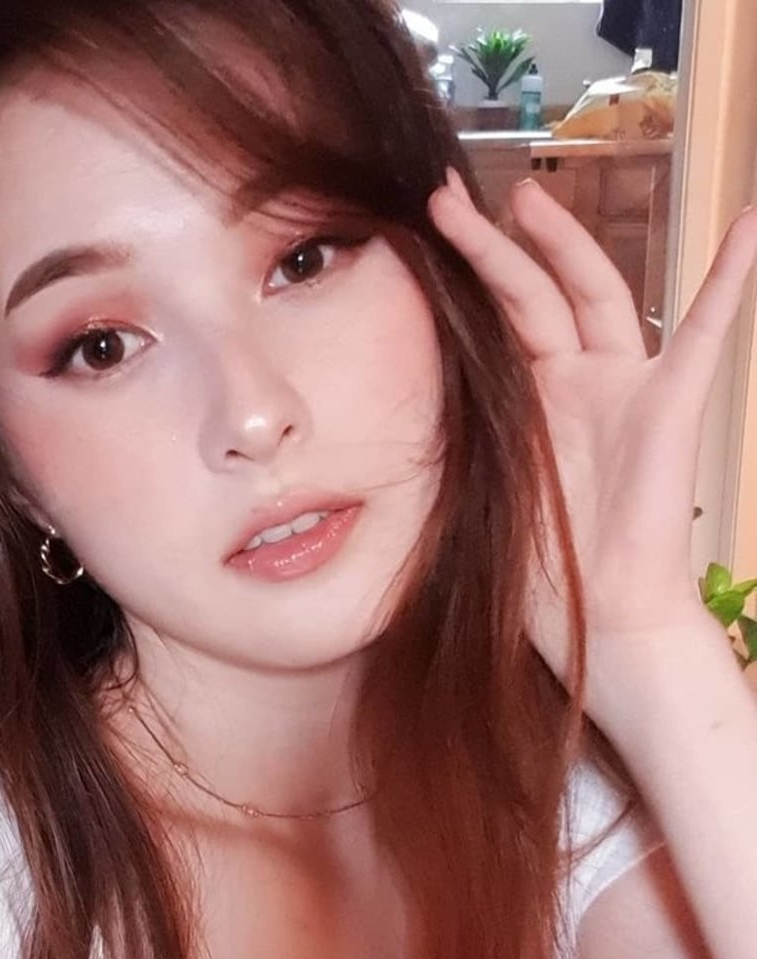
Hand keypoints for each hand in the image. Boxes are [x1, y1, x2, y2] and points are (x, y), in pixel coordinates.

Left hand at [427, 168, 756, 710]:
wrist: (599, 616)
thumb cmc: (542, 570)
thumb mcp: (478, 493)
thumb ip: (452, 443)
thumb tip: (382, 418)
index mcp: (532, 406)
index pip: (498, 327)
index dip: (466, 282)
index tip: (422, 240)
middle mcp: (576, 386)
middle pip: (537, 296)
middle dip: (498, 246)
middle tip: (452, 199)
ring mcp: (624, 389)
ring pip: (596, 297)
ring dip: (567, 245)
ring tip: (529, 198)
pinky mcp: (668, 405)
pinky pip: (706, 333)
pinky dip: (730, 279)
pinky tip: (747, 223)